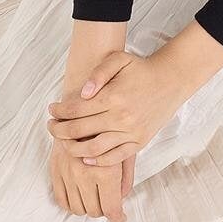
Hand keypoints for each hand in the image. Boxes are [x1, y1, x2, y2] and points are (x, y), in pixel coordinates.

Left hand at [46, 50, 189, 221]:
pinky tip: (85, 157)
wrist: (171, 80)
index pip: (75, 109)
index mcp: (113, 97)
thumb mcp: (119, 59)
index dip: (58, 111)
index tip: (51, 109)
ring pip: (93, 149)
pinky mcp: (139, 142)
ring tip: (63, 142)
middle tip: (51, 126)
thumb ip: (98, 73)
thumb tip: (83, 93)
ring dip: (72, 148)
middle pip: (78, 131)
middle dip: (58, 130)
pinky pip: (114, 158)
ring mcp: (130, 133)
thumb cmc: (141, 69)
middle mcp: (120, 117)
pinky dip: (97, 161)